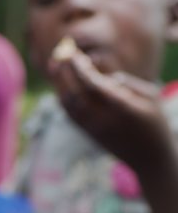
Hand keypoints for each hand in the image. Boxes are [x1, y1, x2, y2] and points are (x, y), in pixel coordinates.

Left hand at [49, 49, 172, 171]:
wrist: (150, 159)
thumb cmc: (155, 122)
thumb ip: (130, 84)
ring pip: (68, 104)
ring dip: (59, 83)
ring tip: (56, 64)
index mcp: (122, 108)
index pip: (93, 86)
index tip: (72, 53)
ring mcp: (92, 128)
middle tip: (60, 53)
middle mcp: (103, 119)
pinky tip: (61, 83)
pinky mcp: (88, 134)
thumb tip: (107, 76)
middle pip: (75, 93)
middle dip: (65, 72)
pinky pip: (69, 113)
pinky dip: (62, 96)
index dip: (80, 69)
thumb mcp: (152, 98)